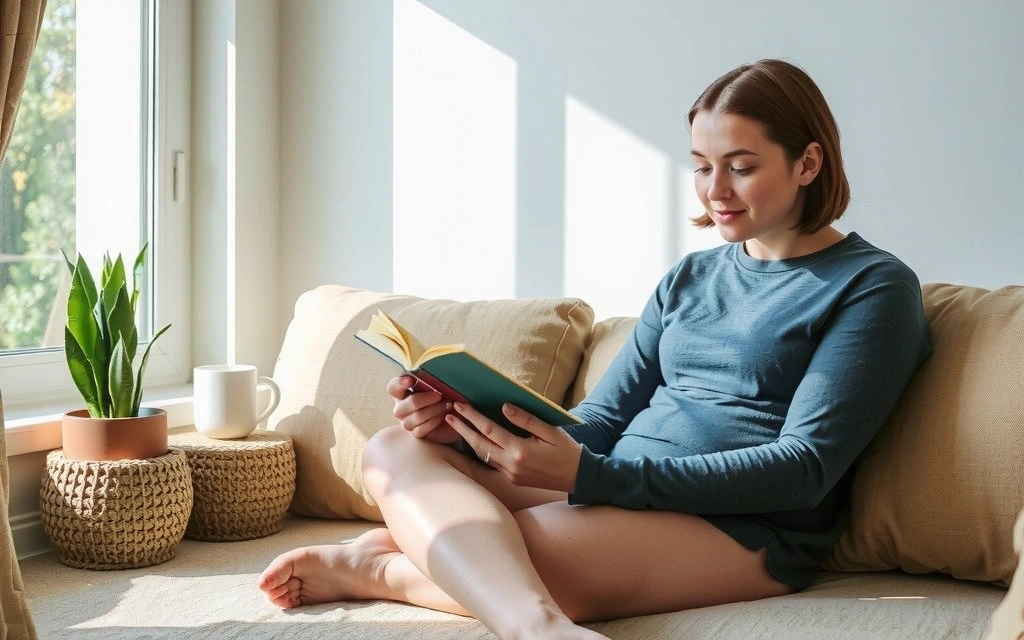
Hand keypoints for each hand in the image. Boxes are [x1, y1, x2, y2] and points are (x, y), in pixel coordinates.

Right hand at [388, 376, 459, 443]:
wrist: (454, 416)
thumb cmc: (443, 397)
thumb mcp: (437, 386)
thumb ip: (429, 380)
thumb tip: (427, 375)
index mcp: (402, 393)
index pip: (393, 387)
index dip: (400, 384)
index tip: (411, 380)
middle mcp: (401, 408)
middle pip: (408, 404)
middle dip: (427, 399)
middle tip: (440, 395)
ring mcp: (406, 422)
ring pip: (417, 417)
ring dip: (435, 410)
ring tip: (447, 405)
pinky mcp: (416, 433)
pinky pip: (421, 429)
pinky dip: (434, 421)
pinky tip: (443, 417)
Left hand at [445, 402, 582, 492]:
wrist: (579, 478)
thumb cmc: (567, 451)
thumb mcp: (550, 431)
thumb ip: (526, 419)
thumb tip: (504, 407)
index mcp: (520, 451)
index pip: (489, 430)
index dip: (472, 417)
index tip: (460, 405)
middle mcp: (511, 464)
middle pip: (479, 444)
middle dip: (462, 428)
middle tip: (448, 414)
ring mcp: (510, 475)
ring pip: (482, 455)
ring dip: (468, 440)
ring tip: (457, 425)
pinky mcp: (512, 480)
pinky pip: (492, 463)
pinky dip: (481, 450)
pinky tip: (476, 440)